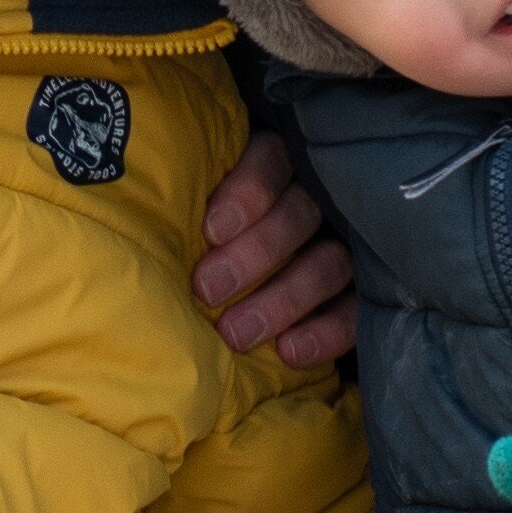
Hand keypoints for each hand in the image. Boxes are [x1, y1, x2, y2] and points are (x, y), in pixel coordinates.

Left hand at [196, 127, 355, 369]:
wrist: (240, 304)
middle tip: (207, 289)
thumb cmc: (203, 250)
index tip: (211, 231)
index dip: (248, 192)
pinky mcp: (363, 293)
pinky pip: (355, 311)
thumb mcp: (195, 221)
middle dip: (254, 253)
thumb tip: (149, 219)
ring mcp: (345, 246)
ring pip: (330, 262)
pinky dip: (325, 332)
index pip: (272, 160)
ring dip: (282, 298)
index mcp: (274, 169)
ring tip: (235, 333)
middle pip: (300, 214)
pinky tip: (289, 352)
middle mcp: (316, 200)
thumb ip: (187, 209)